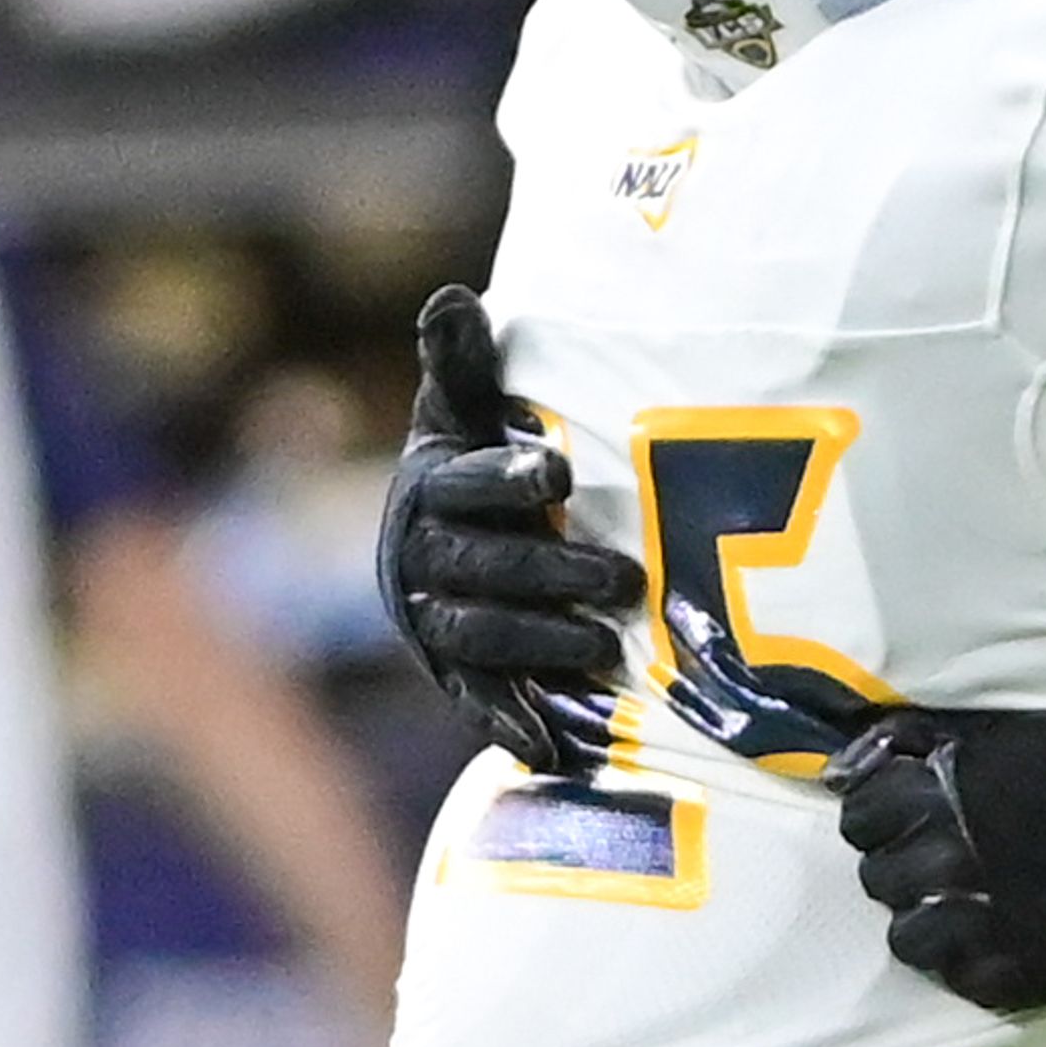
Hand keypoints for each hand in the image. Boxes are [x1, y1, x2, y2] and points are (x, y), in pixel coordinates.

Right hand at [373, 285, 639, 773]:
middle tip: (626, 581)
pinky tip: (549, 747)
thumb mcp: (466, 412)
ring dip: (543, 643)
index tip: (555, 471)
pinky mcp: (454, 675)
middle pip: (479, 569)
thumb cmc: (477, 463)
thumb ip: (464, 366)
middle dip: (548, 575)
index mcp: (428, 488)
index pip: (461, 484)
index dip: (503, 478)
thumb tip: (451, 299)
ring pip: (481, 636)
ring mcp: (434, 621)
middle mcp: (419, 559)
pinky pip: (476, 701)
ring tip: (607, 647)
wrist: (455, 542)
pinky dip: (508, 722)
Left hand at [827, 693, 1045, 1015]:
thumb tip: (854, 755)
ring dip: (925, 922)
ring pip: (906, 939)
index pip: (861, 814)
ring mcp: (989, 923)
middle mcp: (957, 857)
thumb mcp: (1016, 731)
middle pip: (878, 877)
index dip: (877, 815)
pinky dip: (966, 964)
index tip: (902, 817)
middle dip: (901, 867)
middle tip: (941, 865)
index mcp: (952, 791)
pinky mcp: (1025, 973)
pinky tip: (994, 943)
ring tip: (960, 911)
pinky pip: (957, 982)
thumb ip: (933, 740)